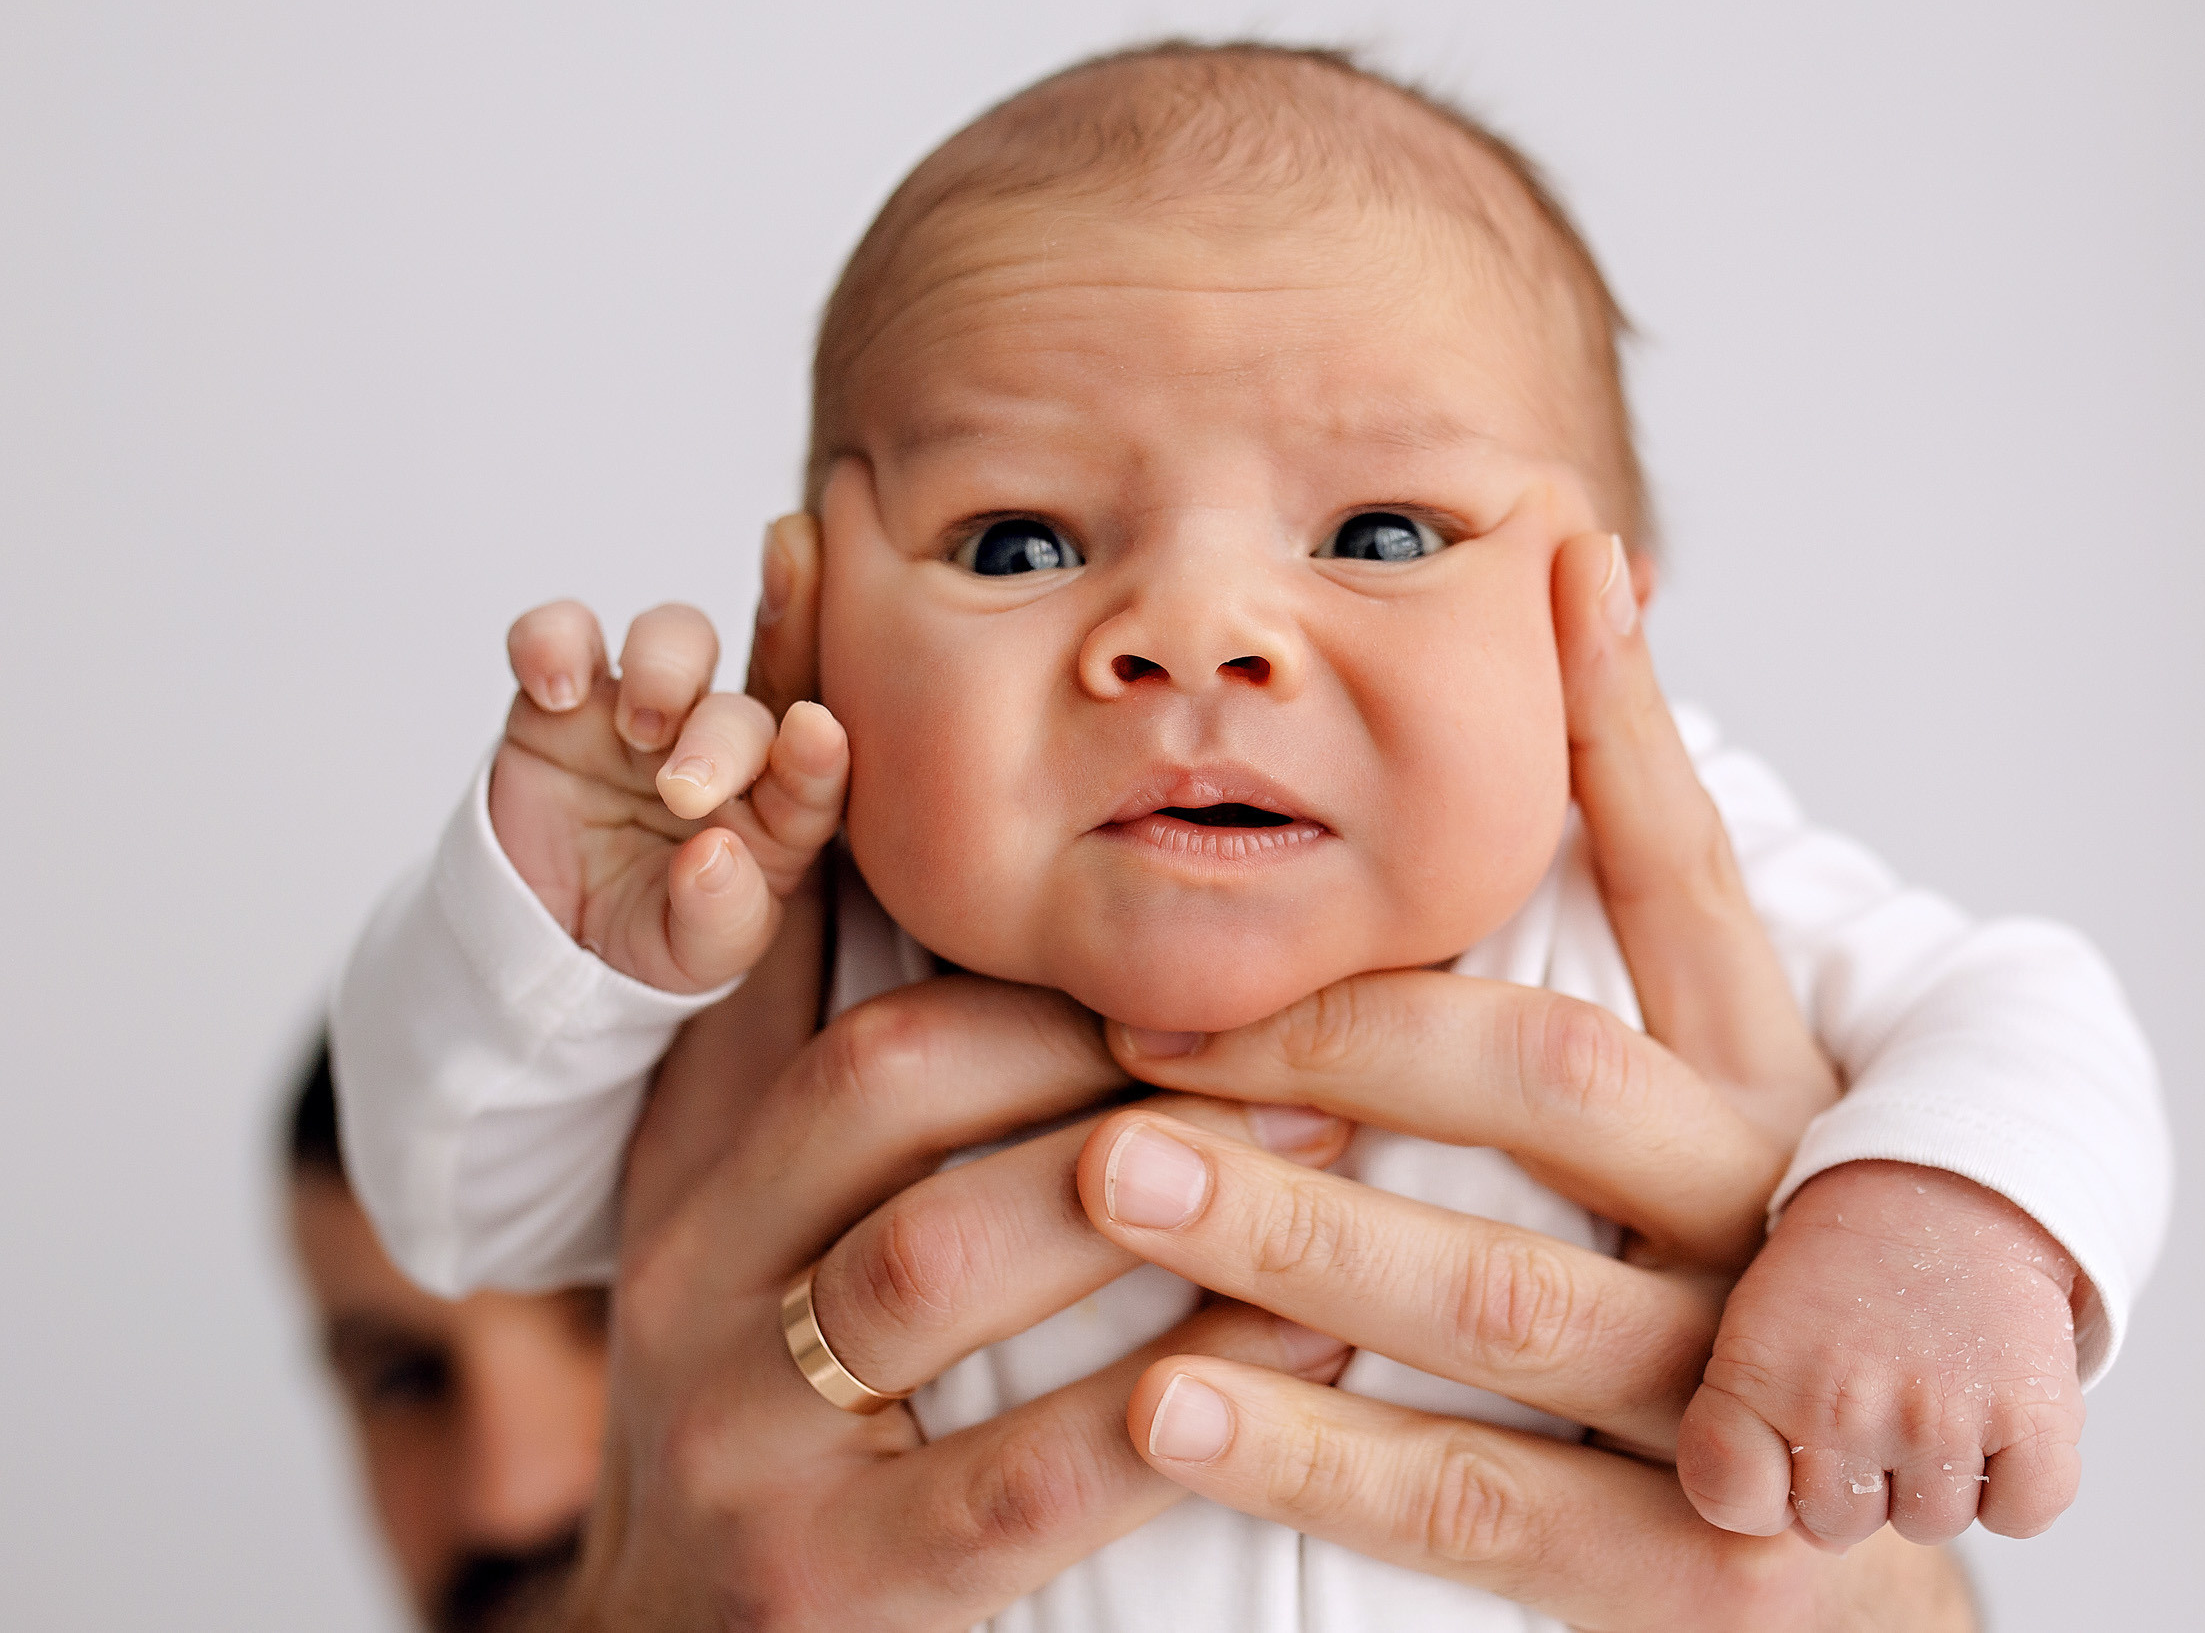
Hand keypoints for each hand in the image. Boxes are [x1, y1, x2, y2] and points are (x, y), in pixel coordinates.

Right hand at [492, 582, 846, 994]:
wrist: (546, 938)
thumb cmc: (648, 935)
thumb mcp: (692, 957)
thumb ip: (719, 917)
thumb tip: (713, 856)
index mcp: (773, 808)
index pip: (812, 769)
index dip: (816, 751)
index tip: (816, 735)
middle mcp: (717, 746)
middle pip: (737, 709)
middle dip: (719, 740)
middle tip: (685, 790)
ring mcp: (641, 713)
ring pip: (673, 638)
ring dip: (663, 665)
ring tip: (638, 727)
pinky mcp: (560, 700)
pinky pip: (559, 637)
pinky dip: (553, 641)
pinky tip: (552, 689)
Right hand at [559, 520, 1365, 1630]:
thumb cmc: (765, 1429)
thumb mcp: (743, 1233)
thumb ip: (823, 1065)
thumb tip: (898, 835)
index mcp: (689, 1174)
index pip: (795, 968)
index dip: (948, 885)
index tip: (1109, 840)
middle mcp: (689, 1284)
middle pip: (882, 1087)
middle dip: (1090, 1024)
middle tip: (1279, 1003)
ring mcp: (745, 1440)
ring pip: (939, 1258)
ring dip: (1151, 1176)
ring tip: (1326, 1134)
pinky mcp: (833, 1587)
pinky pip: (1029, 1469)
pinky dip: (1184, 1389)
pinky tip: (1312, 1337)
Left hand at [1064, 532, 1967, 1626]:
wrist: (1858, 1574)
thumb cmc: (1739, 1285)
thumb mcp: (1717, 1097)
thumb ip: (1636, 891)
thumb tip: (1584, 587)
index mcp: (1775, 1091)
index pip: (1690, 886)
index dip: (1608, 740)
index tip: (1495, 618)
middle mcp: (1773, 1222)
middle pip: (1555, 1086)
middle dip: (1338, 1035)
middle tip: (1135, 1012)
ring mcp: (1753, 1400)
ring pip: (1504, 1299)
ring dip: (1292, 1232)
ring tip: (1108, 1177)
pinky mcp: (1700, 1572)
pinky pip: (1484, 1501)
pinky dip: (1317, 1450)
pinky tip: (1164, 1410)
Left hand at [1678, 1160, 2085, 1549]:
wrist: (1943, 1188)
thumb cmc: (1839, 1278)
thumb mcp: (1754, 1328)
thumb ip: (1738, 1432)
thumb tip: (1775, 1522)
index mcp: (1760, 1377)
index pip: (1737, 1501)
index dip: (1767, 1491)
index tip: (1787, 1443)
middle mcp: (1843, 1404)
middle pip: (1841, 1525)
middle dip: (1857, 1479)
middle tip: (1873, 1397)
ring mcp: (1939, 1415)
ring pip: (1933, 1524)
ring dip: (1936, 1476)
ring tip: (1929, 1390)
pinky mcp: (2030, 1417)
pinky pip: (2019, 1514)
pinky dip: (2016, 1483)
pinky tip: (1991, 1415)